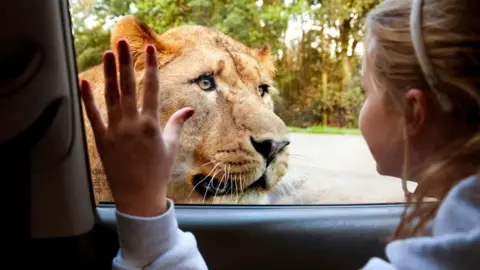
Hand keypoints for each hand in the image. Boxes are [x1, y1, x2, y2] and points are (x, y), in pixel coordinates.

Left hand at [80, 39, 194, 216]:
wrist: (139, 196)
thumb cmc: (158, 171)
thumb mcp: (171, 146)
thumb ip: (177, 124)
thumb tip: (188, 109)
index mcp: (151, 124)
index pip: (152, 89)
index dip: (151, 67)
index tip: (149, 50)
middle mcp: (132, 124)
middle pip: (129, 87)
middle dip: (127, 63)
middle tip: (123, 43)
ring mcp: (115, 131)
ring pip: (111, 96)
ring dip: (109, 74)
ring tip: (108, 54)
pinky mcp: (101, 139)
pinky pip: (93, 116)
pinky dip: (88, 98)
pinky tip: (85, 81)